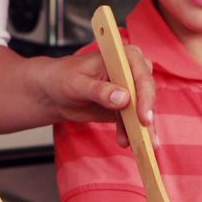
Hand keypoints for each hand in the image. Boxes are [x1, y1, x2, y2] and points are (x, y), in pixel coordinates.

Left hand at [42, 44, 156, 147]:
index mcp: (122, 56)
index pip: (141, 75)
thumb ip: (99, 91)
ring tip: (138, 145)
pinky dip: (132, 133)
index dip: (145, 97)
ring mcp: (130, 89)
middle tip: (144, 134)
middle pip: (147, 93)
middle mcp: (131, 70)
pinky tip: (126, 142)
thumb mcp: (77, 84)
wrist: (55, 92)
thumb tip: (123, 99)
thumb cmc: (63, 78)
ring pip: (143, 110)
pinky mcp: (126, 106)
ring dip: (141, 129)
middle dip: (146, 115)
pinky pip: (134, 121)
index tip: (143, 117)